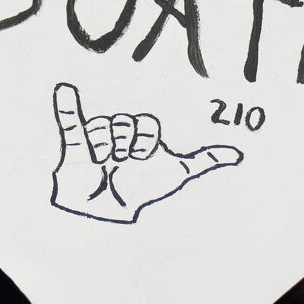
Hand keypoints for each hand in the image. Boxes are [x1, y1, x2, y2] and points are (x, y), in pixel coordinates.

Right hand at [49, 82, 242, 223]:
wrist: (111, 213)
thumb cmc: (144, 190)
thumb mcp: (178, 174)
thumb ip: (205, 161)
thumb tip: (238, 154)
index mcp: (139, 133)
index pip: (146, 121)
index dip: (147, 140)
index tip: (144, 158)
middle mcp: (118, 132)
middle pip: (125, 122)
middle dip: (127, 145)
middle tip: (123, 162)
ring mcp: (95, 138)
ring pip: (102, 128)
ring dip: (105, 150)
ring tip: (103, 165)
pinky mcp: (74, 146)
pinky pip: (69, 121)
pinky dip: (66, 106)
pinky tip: (64, 90)